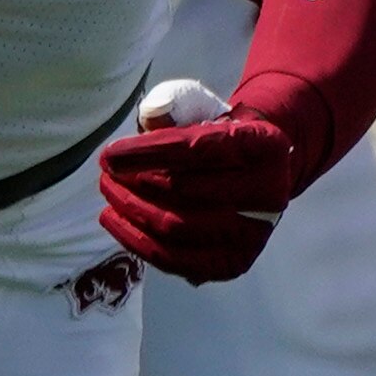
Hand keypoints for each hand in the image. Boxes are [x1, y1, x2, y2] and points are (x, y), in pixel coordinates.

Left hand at [97, 75, 300, 281]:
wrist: (252, 175)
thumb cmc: (218, 141)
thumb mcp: (202, 114)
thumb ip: (173, 113)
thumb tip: (147, 121)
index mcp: (264, 145)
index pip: (197, 149)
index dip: (146, 152)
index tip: (108, 155)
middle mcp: (269, 190)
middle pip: (184, 190)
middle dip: (134, 181)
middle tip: (106, 174)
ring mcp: (254, 232)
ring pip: (176, 225)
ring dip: (130, 209)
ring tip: (109, 191)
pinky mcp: (234, 262)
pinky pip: (175, 259)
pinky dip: (136, 239)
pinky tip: (113, 218)